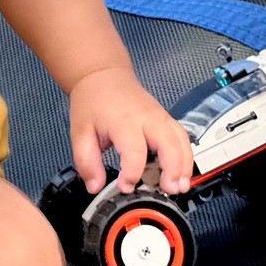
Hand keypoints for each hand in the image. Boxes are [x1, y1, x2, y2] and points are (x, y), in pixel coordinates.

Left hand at [68, 66, 192, 196]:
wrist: (103, 75)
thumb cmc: (93, 100)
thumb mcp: (80, 132)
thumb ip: (87, 162)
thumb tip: (94, 186)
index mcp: (123, 121)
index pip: (135, 151)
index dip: (132, 173)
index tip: (125, 186)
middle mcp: (146, 117)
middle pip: (169, 143)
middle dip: (173, 169)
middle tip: (169, 190)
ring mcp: (159, 116)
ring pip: (181, 140)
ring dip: (185, 165)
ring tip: (181, 187)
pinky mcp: (165, 118)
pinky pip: (182, 137)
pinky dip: (185, 155)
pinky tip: (182, 172)